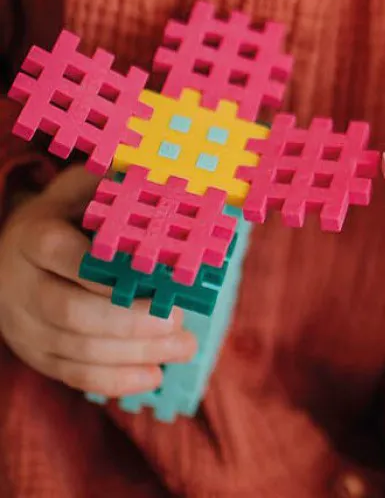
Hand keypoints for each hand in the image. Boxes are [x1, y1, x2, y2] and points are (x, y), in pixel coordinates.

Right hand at [0, 166, 196, 395]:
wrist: (17, 249)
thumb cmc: (70, 213)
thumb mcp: (85, 189)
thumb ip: (118, 190)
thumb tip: (175, 188)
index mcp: (34, 236)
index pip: (62, 254)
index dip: (106, 271)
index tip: (156, 278)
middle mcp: (20, 284)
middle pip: (70, 311)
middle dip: (131, 322)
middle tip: (179, 322)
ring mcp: (23, 324)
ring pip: (75, 349)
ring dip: (135, 354)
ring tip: (183, 348)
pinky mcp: (34, 353)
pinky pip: (72, 375)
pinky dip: (115, 380)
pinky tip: (154, 376)